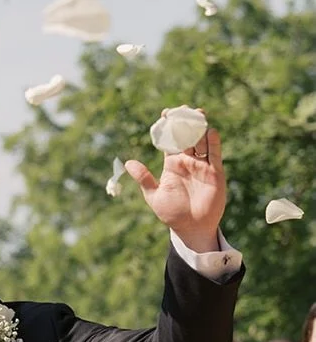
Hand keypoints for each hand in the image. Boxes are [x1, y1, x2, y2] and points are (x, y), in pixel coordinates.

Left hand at [125, 124, 225, 251]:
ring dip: (201, 127)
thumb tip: (128, 163)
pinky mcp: (215, 171)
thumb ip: (144, 178)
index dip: (168, 127)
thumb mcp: (154, 196)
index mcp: (172, 164)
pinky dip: (213, 142)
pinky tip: (210, 132)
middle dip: (186, 121)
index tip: (164, 115)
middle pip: (188, 135)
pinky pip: (215, 153)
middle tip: (182, 110)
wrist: (191, 228)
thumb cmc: (172, 214)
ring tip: (198, 114)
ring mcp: (202, 165)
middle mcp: (188, 161)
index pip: (170, 141)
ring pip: (202, 140)